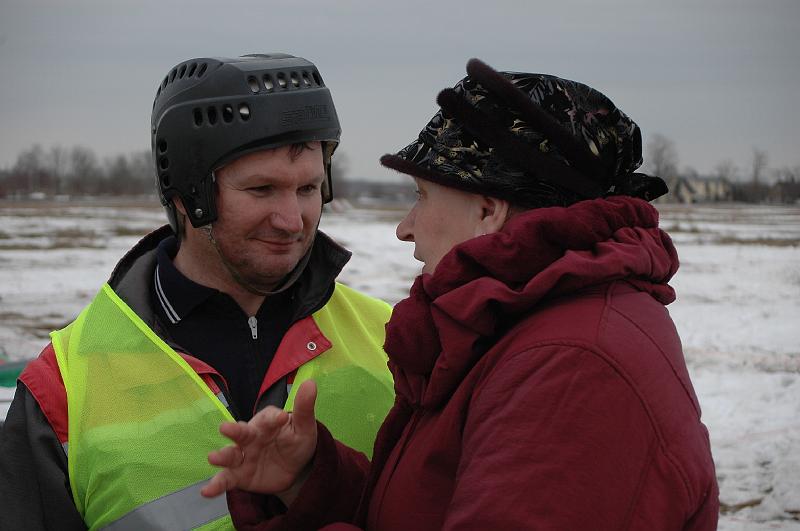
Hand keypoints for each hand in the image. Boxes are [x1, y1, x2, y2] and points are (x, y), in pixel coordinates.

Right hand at [201, 380, 317, 502]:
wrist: (294, 469)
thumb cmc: (296, 441)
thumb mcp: (304, 427)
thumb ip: (304, 408)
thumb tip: (310, 383)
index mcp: (267, 422)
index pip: (269, 418)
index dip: (274, 418)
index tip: (282, 418)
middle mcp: (251, 437)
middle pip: (241, 433)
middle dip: (233, 430)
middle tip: (225, 428)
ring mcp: (243, 456)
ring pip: (230, 455)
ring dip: (222, 456)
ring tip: (213, 457)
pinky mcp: (239, 475)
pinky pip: (226, 479)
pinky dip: (216, 484)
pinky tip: (207, 491)